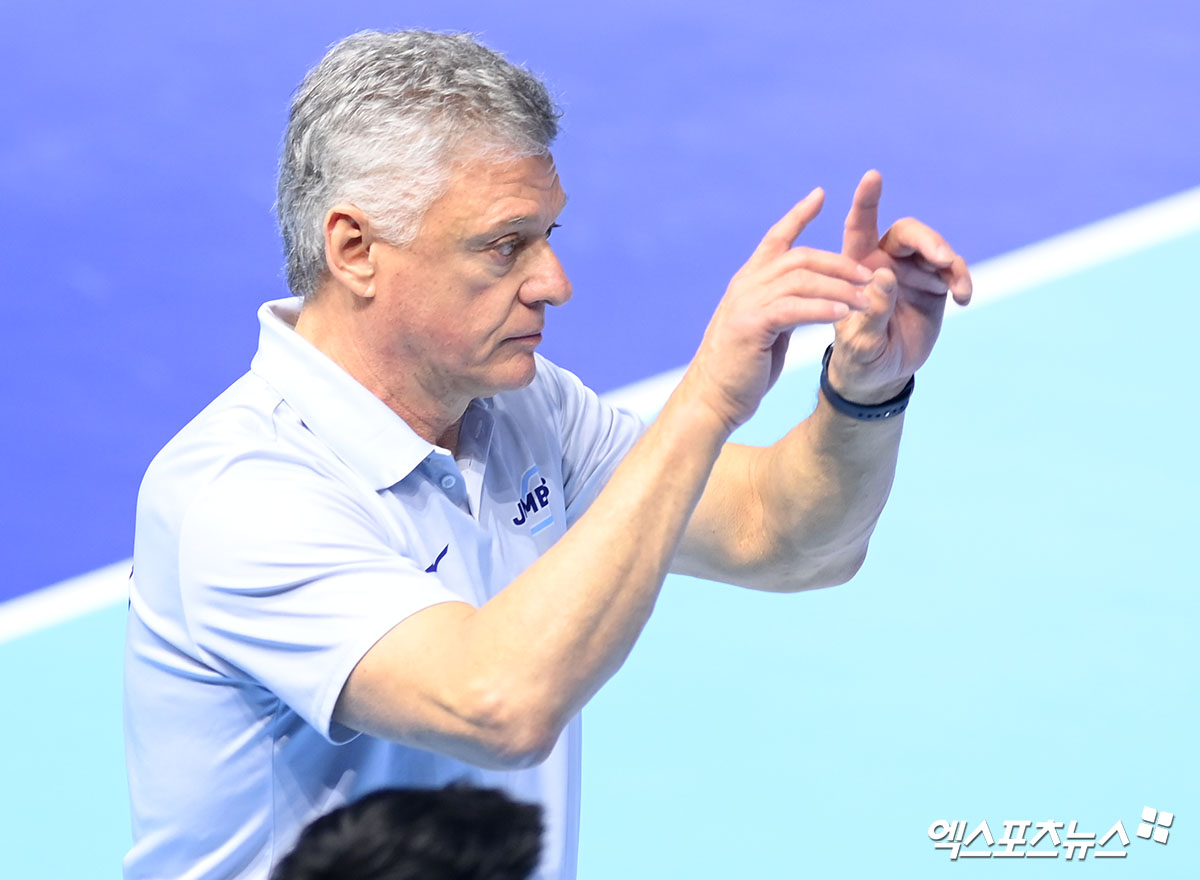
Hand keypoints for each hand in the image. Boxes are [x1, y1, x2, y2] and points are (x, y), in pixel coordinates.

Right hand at [688, 188, 873, 430]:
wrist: (711, 398)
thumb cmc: (740, 369)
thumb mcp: (763, 328)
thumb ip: (781, 306)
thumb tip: (805, 298)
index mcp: (748, 281)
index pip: (775, 238)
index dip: (797, 215)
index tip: (820, 195)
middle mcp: (745, 284)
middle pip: (799, 257)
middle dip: (838, 262)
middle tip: (868, 273)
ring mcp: (746, 302)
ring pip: (801, 280)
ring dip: (838, 286)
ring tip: (865, 297)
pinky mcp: (751, 324)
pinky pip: (794, 307)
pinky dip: (821, 307)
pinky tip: (843, 313)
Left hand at [828, 170, 971, 402]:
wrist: (879, 376)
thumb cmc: (858, 356)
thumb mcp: (860, 341)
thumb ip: (873, 311)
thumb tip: (885, 277)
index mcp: (856, 266)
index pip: (859, 226)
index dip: (867, 200)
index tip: (873, 176)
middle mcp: (885, 261)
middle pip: (908, 233)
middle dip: (927, 240)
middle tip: (941, 258)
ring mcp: (912, 272)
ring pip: (935, 249)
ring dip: (949, 260)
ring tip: (958, 284)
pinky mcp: (935, 286)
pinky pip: (953, 272)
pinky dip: (962, 279)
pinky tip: (965, 297)